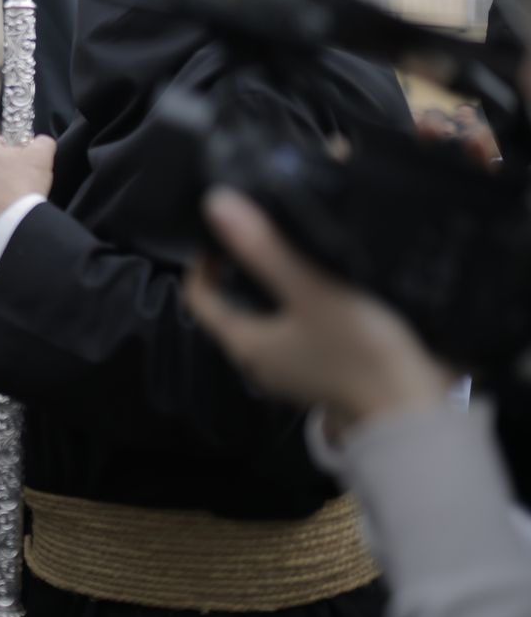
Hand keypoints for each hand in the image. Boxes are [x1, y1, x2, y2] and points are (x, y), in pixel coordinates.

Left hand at [0, 136, 54, 235]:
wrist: (15, 223)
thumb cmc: (25, 183)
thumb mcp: (42, 154)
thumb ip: (42, 142)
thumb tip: (41, 142)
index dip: (16, 152)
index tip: (26, 164)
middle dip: (3, 171)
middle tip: (21, 181)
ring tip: (14, 198)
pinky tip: (6, 211)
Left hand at [184, 189, 452, 432]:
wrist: (415, 409)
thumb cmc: (360, 351)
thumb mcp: (311, 291)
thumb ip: (264, 250)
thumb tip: (216, 206)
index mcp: (244, 343)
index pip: (200, 299)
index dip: (203, 264)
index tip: (220, 234)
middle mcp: (258, 362)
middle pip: (231, 308)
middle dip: (238, 271)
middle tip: (259, 232)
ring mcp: (290, 372)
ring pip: (265, 319)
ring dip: (270, 287)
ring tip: (292, 250)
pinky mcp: (320, 373)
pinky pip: (295, 331)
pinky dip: (298, 305)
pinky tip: (323, 284)